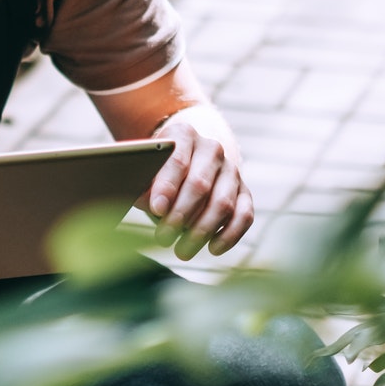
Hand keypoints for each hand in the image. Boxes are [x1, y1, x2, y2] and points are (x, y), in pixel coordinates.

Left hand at [147, 104, 252, 258]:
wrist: (186, 164)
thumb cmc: (159, 171)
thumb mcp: (146, 170)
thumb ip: (142, 184)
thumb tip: (140, 202)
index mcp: (184, 134)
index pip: (178, 161)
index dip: (167, 186)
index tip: (157, 209)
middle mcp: (212, 149)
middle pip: (200, 184)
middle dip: (180, 215)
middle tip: (163, 238)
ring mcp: (231, 170)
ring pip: (222, 203)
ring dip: (201, 231)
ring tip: (182, 250)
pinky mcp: (244, 192)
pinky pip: (244, 216)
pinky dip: (230, 235)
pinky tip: (212, 249)